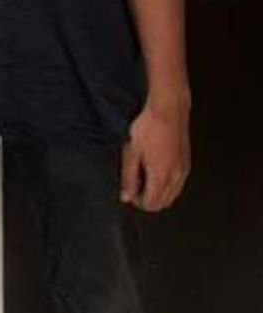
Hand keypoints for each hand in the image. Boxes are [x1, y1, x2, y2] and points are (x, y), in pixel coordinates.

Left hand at [121, 94, 190, 212]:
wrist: (168, 108)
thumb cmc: (149, 125)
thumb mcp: (131, 151)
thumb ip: (128, 177)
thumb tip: (126, 196)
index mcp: (162, 176)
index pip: (152, 204)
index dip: (138, 202)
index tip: (129, 192)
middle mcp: (177, 176)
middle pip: (164, 202)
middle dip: (148, 198)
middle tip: (134, 185)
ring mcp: (184, 169)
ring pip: (173, 193)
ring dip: (158, 191)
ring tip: (143, 175)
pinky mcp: (187, 161)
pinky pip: (179, 182)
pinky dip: (167, 183)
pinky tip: (156, 169)